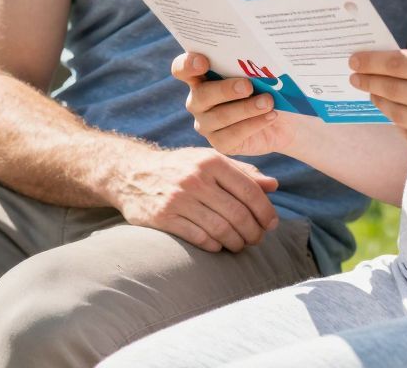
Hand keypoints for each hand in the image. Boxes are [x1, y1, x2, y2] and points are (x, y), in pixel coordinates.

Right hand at [110, 144, 278, 253]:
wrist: (132, 172)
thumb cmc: (180, 167)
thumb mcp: (210, 160)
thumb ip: (243, 172)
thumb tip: (274, 185)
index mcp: (211, 161)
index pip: (249, 191)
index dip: (265, 211)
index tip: (272, 224)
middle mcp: (196, 178)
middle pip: (237, 213)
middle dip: (253, 231)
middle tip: (257, 239)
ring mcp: (179, 199)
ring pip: (220, 229)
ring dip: (236, 242)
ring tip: (241, 245)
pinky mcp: (164, 217)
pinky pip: (199, 238)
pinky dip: (215, 246)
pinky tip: (219, 246)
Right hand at [173, 52, 296, 156]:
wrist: (283, 120)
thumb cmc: (267, 88)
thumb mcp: (259, 74)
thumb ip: (249, 68)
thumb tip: (256, 62)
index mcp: (201, 76)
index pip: (182, 69)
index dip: (187, 65)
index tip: (203, 62)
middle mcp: (198, 100)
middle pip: (202, 95)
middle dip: (225, 90)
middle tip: (248, 86)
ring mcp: (206, 123)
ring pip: (220, 116)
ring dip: (246, 108)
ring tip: (268, 102)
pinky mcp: (220, 142)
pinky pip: (232, 135)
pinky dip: (254, 123)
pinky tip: (270, 115)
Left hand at [349, 49, 406, 163]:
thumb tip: (385, 67)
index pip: (399, 63)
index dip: (372, 62)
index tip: (354, 60)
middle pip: (393, 90)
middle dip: (370, 82)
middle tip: (356, 77)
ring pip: (398, 114)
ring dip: (381, 103)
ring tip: (375, 94)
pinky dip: (400, 125)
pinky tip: (397, 116)